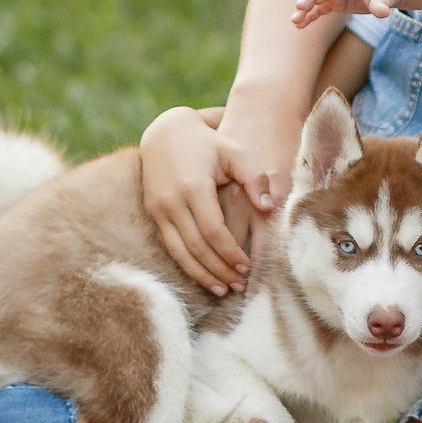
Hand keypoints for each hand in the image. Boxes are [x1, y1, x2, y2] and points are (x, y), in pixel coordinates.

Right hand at [139, 105, 276, 294]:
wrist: (166, 132)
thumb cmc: (208, 143)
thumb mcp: (234, 152)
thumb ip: (254, 177)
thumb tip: (268, 208)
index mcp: (193, 186)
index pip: (212, 231)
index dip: (230, 253)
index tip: (248, 266)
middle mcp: (171, 201)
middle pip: (196, 248)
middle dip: (219, 270)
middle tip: (240, 285)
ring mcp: (158, 209)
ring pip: (180, 253)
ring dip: (202, 275)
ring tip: (223, 290)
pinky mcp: (153, 214)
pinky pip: (171, 247)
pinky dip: (188, 265)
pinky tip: (205, 277)